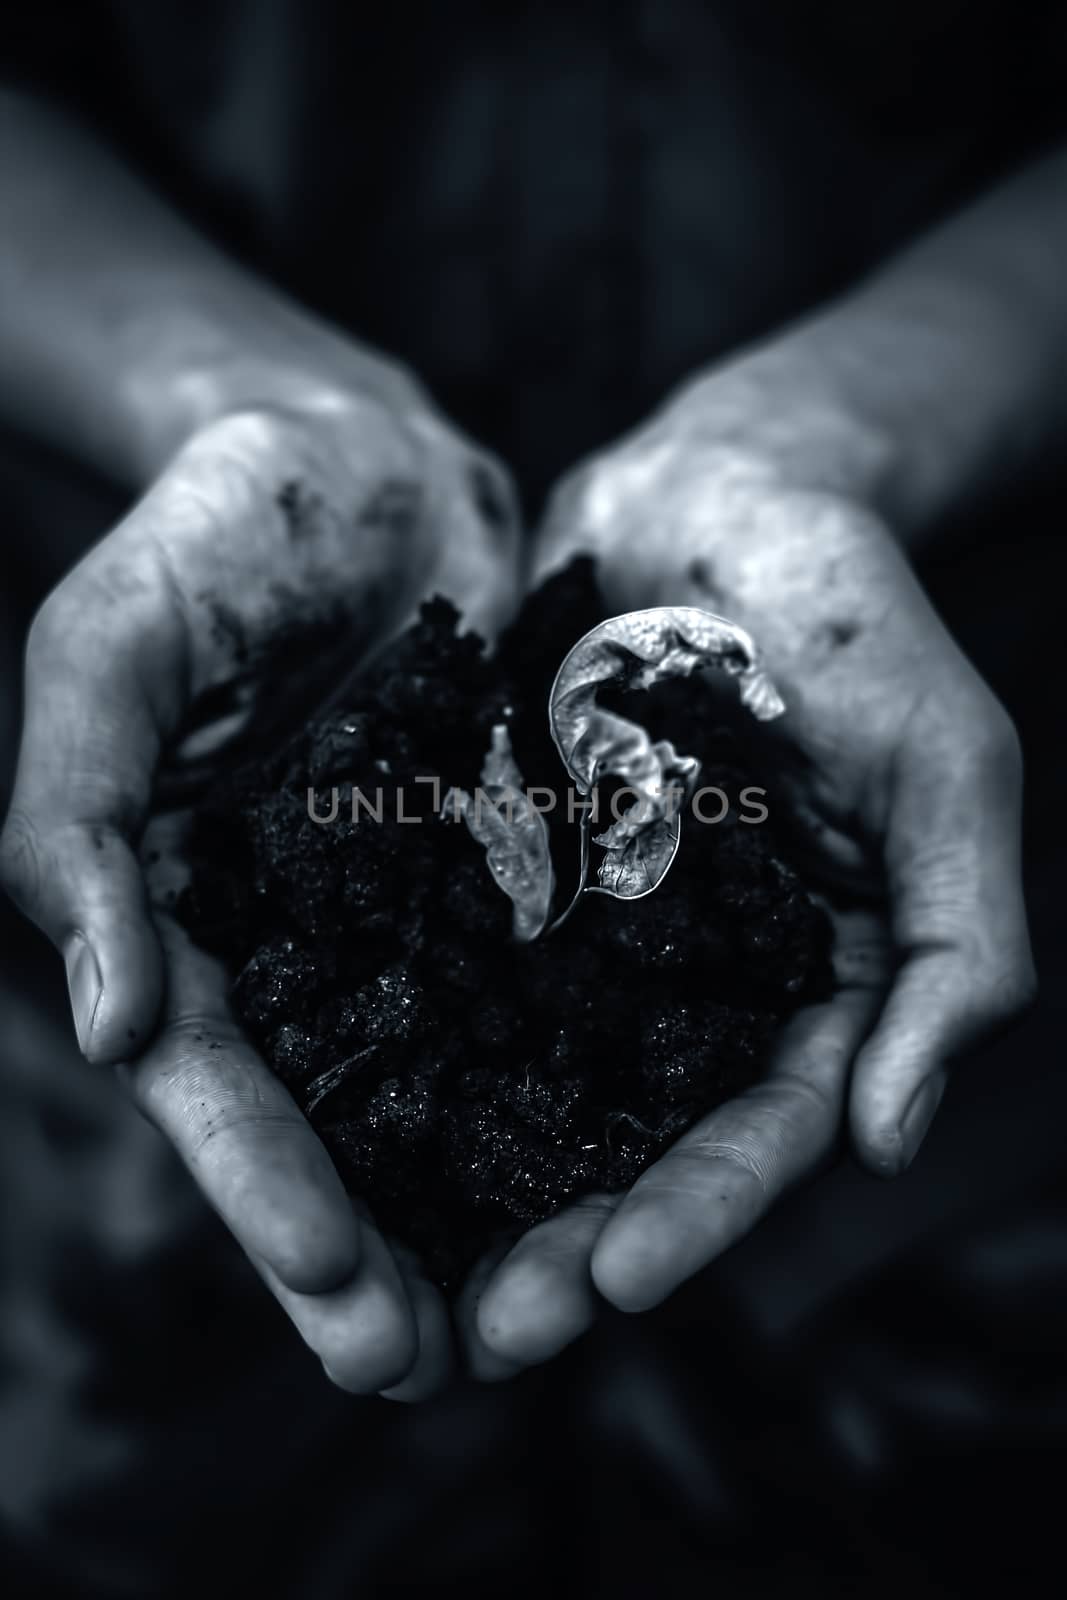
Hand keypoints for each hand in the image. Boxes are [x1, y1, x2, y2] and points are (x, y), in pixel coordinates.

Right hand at [1, 378, 519, 1399]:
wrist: (362, 455)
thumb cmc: (216, 529)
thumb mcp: (112, 645)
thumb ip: (78, 816)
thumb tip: (107, 1018)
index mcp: (182, 907)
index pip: (211, 1069)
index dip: (259, 1175)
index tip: (332, 1270)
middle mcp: (294, 935)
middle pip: (322, 1113)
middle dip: (360, 1242)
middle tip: (418, 1367)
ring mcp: (401, 911)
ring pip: (434, 1080)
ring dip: (470, 1197)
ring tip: (532, 1311)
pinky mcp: (500, 871)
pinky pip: (533, 984)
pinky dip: (562, 1074)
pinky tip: (619, 1155)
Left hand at [461, 367, 1033, 1375]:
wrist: (722, 490)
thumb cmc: (856, 616)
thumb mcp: (946, 768)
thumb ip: (951, 949)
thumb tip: (890, 1141)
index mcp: (809, 978)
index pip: (762, 1128)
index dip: (700, 1212)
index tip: (617, 1285)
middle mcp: (690, 974)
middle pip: (630, 1133)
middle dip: (567, 1234)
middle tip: (485, 1333)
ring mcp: (590, 924)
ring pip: (525, 1073)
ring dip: (470, 1172)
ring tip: (395, 1263)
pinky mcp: (501, 861)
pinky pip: (445, 959)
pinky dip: (401, 1033)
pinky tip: (333, 1099)